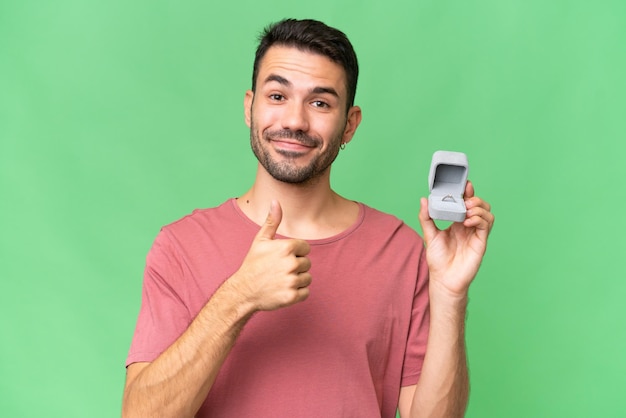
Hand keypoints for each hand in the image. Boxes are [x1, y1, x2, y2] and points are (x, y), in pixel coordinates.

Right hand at [232, 200, 311, 310]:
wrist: (243, 291)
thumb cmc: (253, 264)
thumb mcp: (261, 240)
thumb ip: (272, 221)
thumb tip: (275, 201)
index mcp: (286, 247)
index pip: (305, 248)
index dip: (295, 252)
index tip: (282, 258)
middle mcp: (291, 263)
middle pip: (307, 263)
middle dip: (296, 266)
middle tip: (279, 270)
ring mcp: (291, 281)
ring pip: (307, 278)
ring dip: (297, 280)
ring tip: (281, 280)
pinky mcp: (292, 296)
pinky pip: (306, 292)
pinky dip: (297, 293)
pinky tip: (283, 289)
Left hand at [418, 181, 494, 296]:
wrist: (444, 279)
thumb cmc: (437, 259)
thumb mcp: (429, 235)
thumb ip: (426, 217)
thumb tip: (423, 199)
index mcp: (457, 223)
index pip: (466, 203)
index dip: (467, 192)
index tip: (464, 184)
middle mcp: (468, 227)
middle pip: (480, 206)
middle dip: (474, 198)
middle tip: (465, 200)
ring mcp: (476, 234)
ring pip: (487, 213)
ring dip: (479, 208)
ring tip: (467, 210)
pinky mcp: (480, 242)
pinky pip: (486, 225)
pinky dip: (479, 219)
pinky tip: (468, 221)